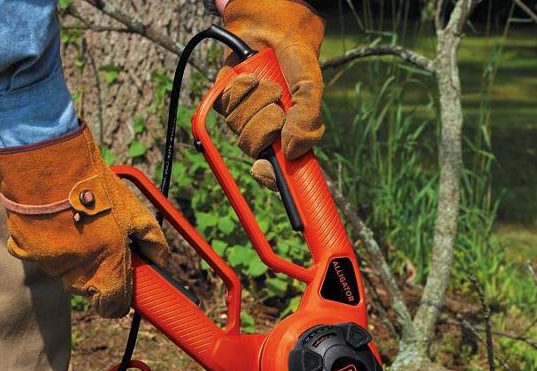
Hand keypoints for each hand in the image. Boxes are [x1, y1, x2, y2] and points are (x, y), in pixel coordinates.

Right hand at [0, 123, 168, 317]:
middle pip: (89, 289)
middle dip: (98, 273)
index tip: (121, 288)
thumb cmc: (99, 193)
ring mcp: (49, 264)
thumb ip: (154, 243)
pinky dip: (49, 244)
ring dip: (73, 258)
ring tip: (80, 227)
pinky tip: (56, 223)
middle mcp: (76, 276)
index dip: (119, 300)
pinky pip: (42, 255)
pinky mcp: (24, 250)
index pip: (112, 308)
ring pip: (65, 272)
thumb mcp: (137, 216)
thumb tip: (161, 260)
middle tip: (103, 246)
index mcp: (106, 274)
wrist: (53, 167)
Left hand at [220, 0, 325, 189]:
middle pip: (254, 150)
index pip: (279, 173)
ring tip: (267, 84)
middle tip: (278, 107)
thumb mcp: (311, 89)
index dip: (273, 180)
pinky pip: (224, 106)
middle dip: (266, 125)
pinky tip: (249, 78)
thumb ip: (308, 122)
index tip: (270, 175)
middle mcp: (266, 133)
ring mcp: (244, 117)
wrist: (272, 25)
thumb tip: (290, 153)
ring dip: (254, 102)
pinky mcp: (225, 100)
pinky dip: (238, 89)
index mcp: (289, 139)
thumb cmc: (297, 59)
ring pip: (238, 127)